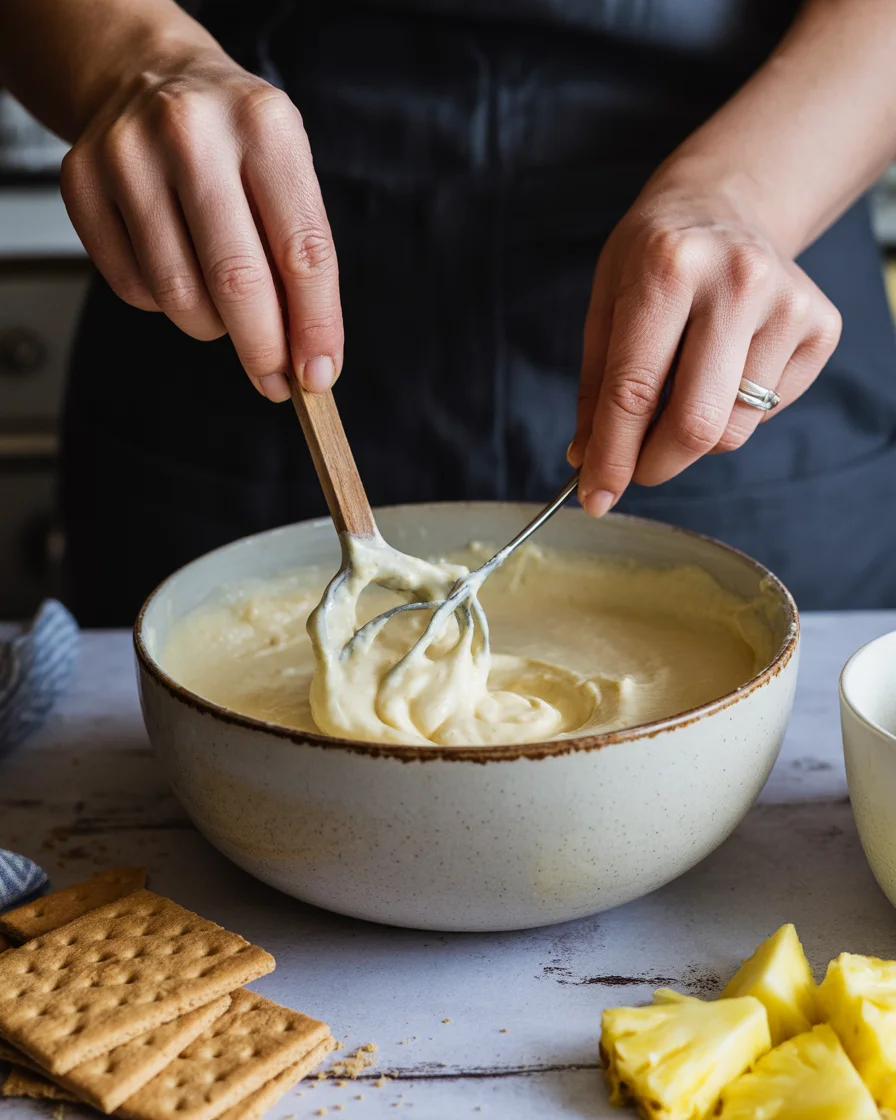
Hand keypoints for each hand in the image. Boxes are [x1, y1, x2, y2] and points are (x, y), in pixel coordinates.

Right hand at [61, 47, 340, 401]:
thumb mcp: (287, 171)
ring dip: (212, 326)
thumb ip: (301, 258)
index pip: (302, 252)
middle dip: (263, 349)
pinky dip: (164, 304)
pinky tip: (179, 272)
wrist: (149, 75)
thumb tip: (310, 356)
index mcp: (264, 126)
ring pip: (180, 296)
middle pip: (237, 283)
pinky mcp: (82, 181)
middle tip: (275, 378)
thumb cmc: (234, 140)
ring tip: (225, 307)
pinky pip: (133, 288)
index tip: (318, 375)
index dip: (315, 327)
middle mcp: (192, 132)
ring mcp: (128, 155)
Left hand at [568, 180, 841, 515]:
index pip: (632, 390)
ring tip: (680, 393)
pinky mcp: (821, 326)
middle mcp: (737, 280)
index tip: (596, 497)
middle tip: (635, 469)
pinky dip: (733, 413)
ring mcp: (788, 303)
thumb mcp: (605, 302)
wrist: (726, 204)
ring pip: (733, 430)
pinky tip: (723, 367)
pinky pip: (766, 414)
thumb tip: (589, 463)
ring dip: (694, 438)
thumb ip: (595, 387)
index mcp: (668, 267)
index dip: (612, 457)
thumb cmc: (655, 257)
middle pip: (695, 424)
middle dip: (654, 465)